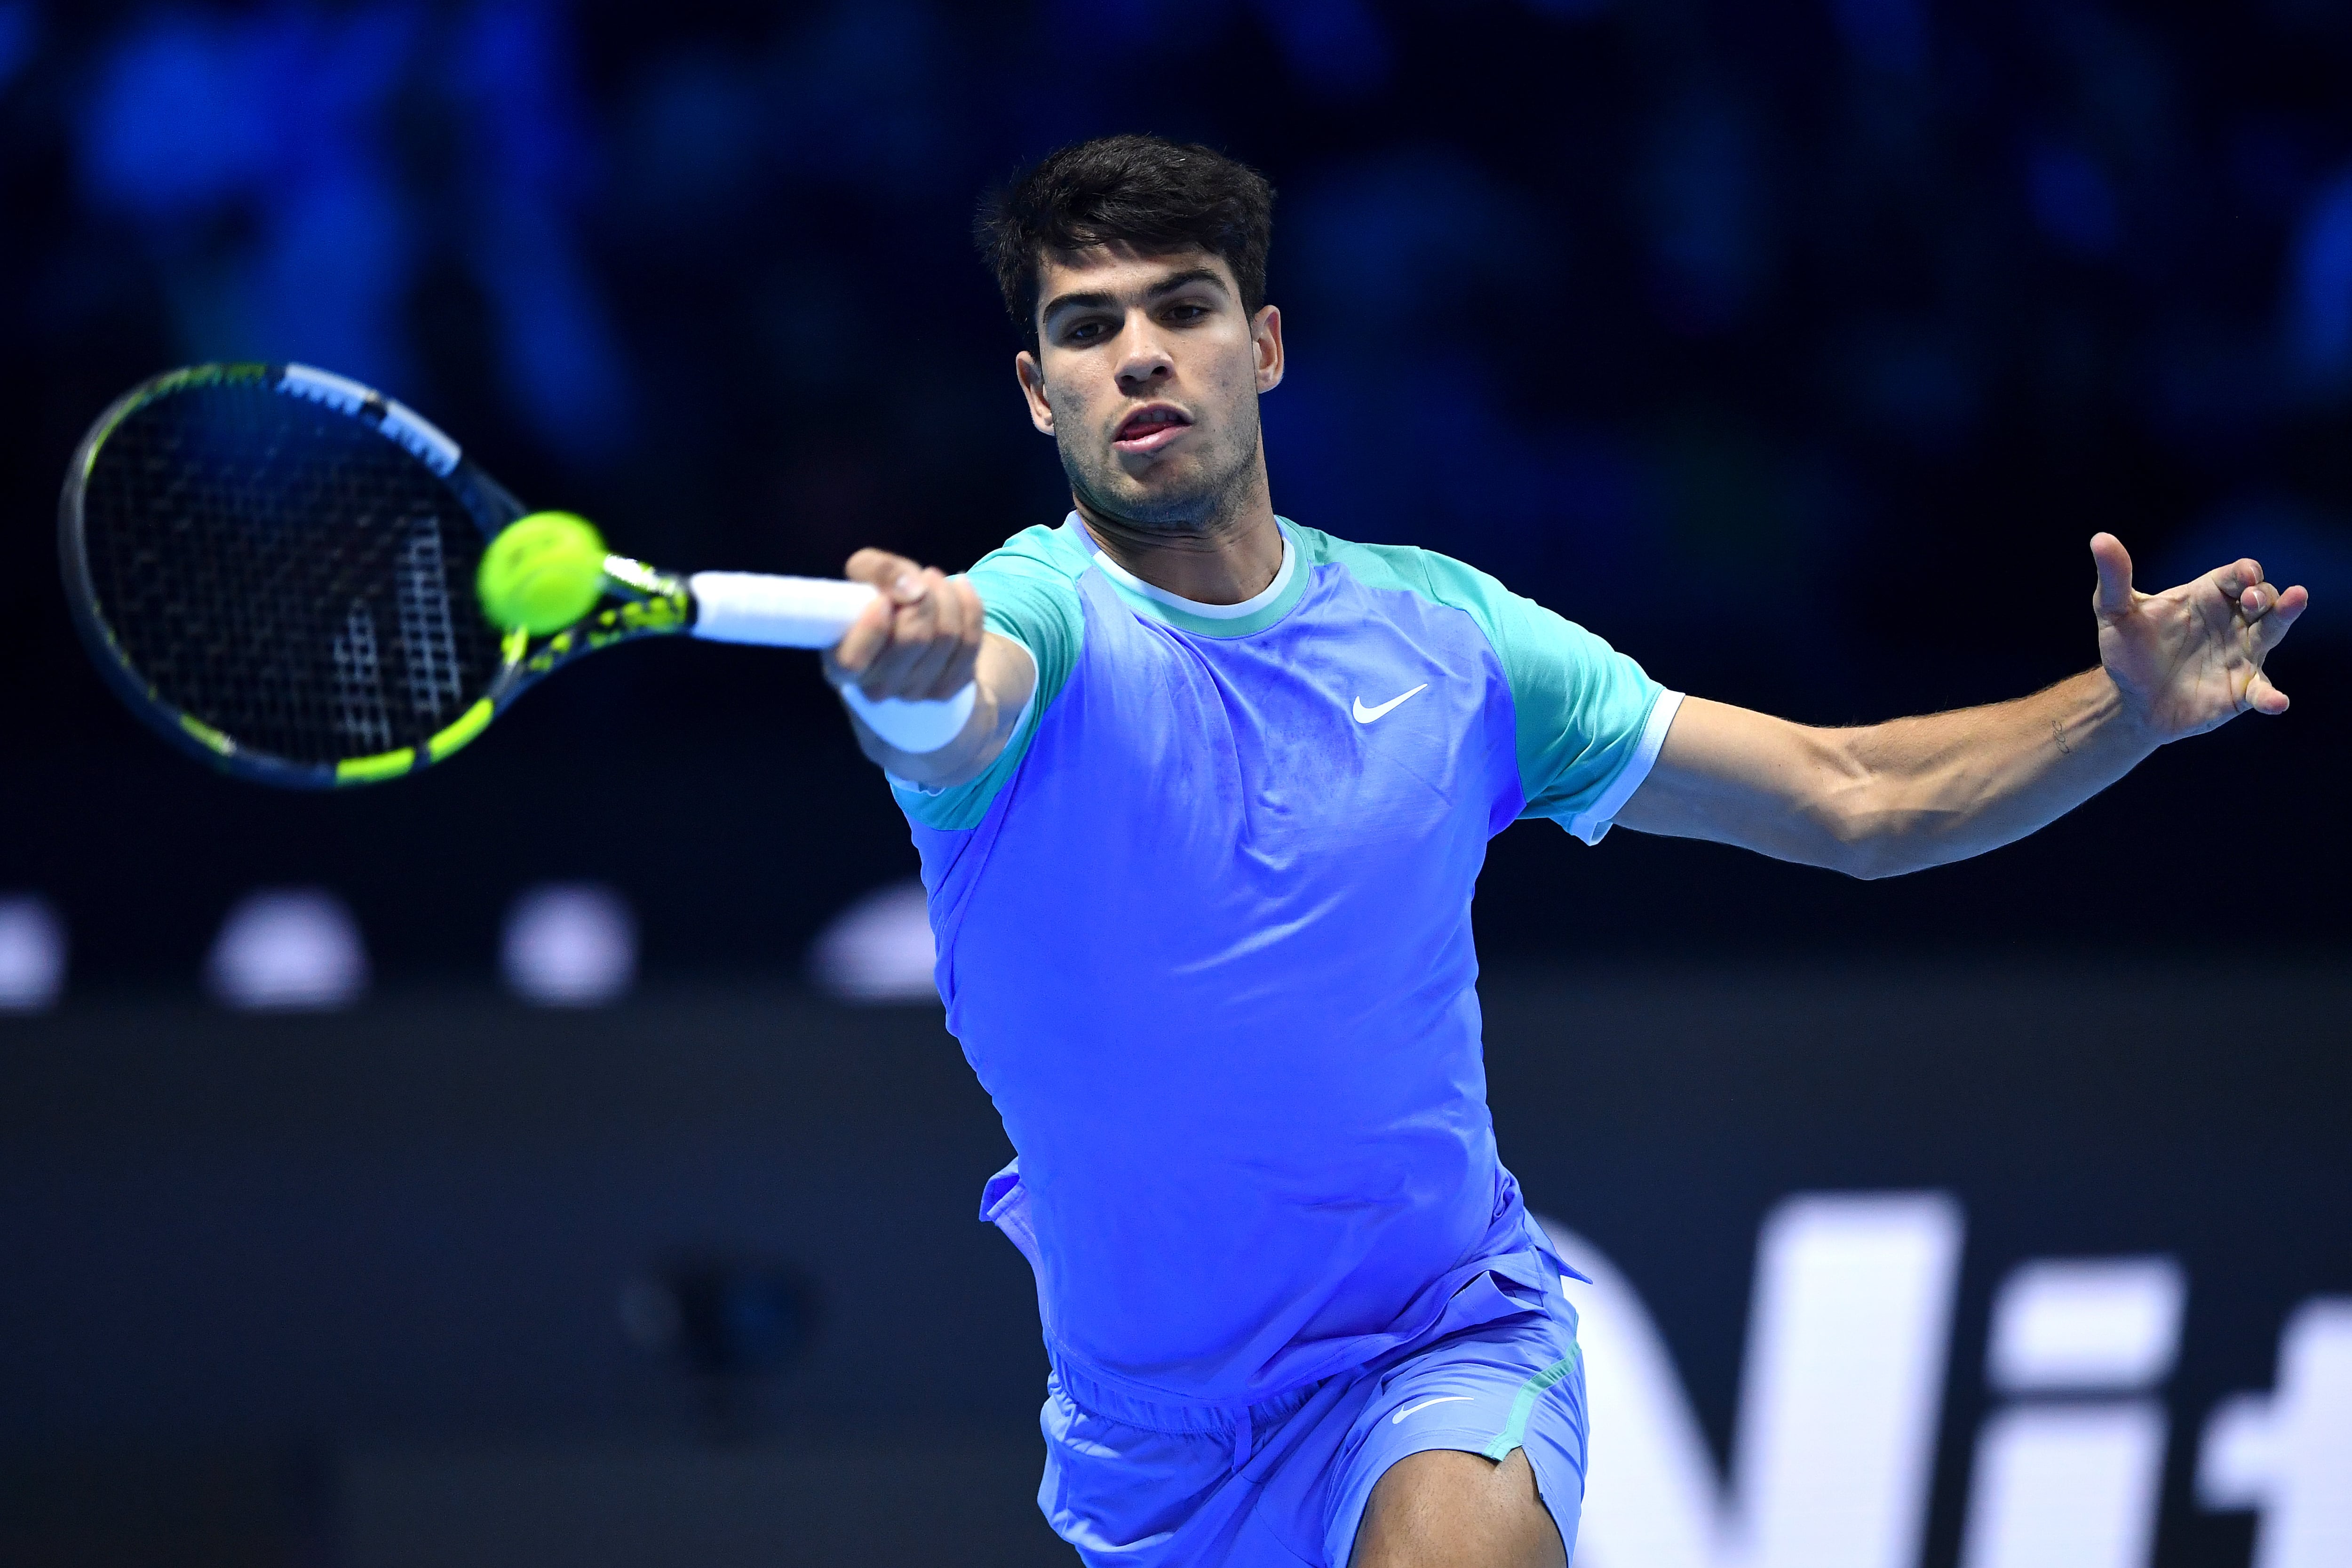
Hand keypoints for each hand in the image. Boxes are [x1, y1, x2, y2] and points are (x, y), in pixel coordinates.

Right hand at [825, 549, 982, 700]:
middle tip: (921, 576)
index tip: (883, 599)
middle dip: (923, 597)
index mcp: (841, 665)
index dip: (872, 628)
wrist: (908, 626)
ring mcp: (914, 693)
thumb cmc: (879, 601)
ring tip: (935, 579)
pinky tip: (960, 588)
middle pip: (913, 639)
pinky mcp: (947, 690)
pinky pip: (970, 643)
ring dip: (946, 596)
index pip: (853, 661)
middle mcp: (876, 687)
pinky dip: (969, 606)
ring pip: (946, 637)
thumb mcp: (864, 574)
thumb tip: (912, 588)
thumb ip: (877, 570)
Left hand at [2092, 532, 2307, 741]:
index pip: (2237, 575)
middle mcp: (2232, 621)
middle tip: (2252, 598)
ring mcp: (2241, 654)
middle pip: (2264, 598)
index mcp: (2207, 596)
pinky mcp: (2241, 690)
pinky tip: (2276, 701)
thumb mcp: (2115, 613)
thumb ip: (2115, 578)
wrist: (2129, 699)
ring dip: (2285, 617)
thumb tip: (2100, 539)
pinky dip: (2271, 696)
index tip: (2243, 577)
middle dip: (2266, 594)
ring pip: (2272, 631)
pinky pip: (2262, 691)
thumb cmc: (2128, 652)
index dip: (2245, 572)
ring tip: (2297, 600)